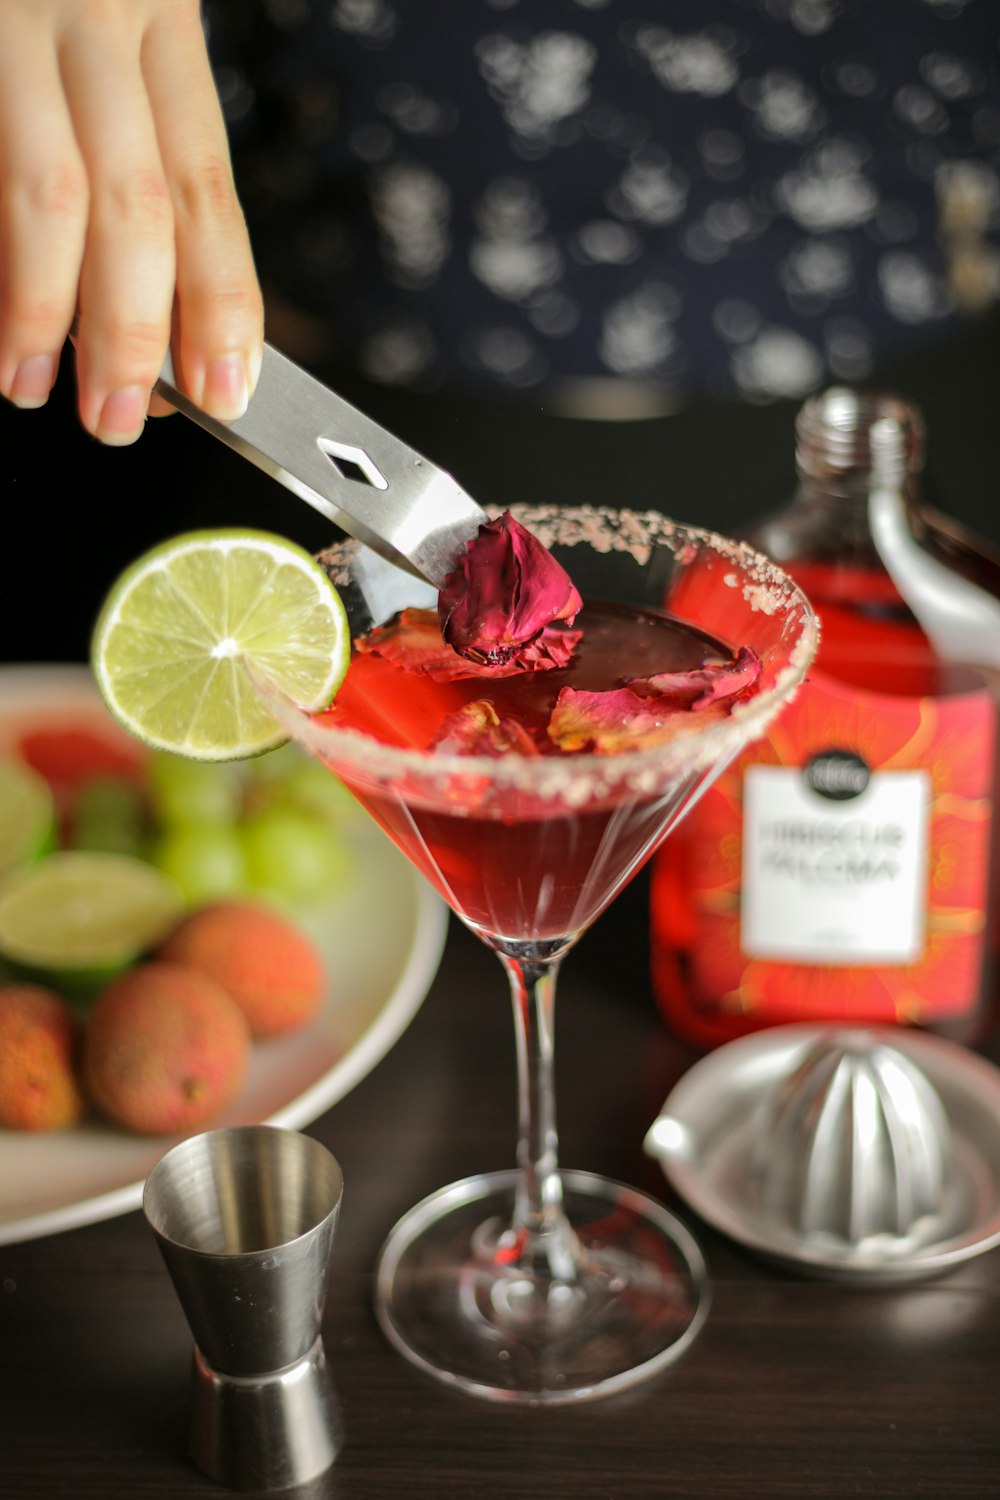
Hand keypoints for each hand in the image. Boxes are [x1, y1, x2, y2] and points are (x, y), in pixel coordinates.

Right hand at [0, 0, 263, 443]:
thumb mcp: (115, 41)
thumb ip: (140, 162)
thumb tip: (159, 330)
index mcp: (160, 22)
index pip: (206, 188)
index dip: (220, 303)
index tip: (225, 389)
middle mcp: (98, 15)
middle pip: (138, 203)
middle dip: (134, 332)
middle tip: (118, 416)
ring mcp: (14, 20)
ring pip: (53, 193)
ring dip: (46, 308)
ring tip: (32, 385)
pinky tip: (0, 325)